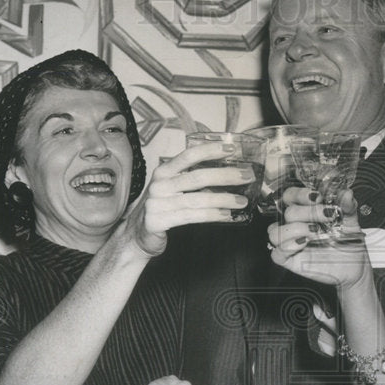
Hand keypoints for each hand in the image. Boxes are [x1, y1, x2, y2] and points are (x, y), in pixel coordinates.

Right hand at [119, 141, 252, 256]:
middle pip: (197, 177)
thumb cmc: (161, 209)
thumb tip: (226, 174)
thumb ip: (191, 180)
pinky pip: (192, 217)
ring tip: (242, 201)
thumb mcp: (172, 189)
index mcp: (163, 172)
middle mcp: (159, 185)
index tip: (231, 149)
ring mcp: (157, 203)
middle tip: (247, 176)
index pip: (188, 155)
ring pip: (198, 199)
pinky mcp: (158, 221)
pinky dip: (212, 215)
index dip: (210, 150)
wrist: (137, 235)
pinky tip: (226, 215)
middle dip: (226, 176)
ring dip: (224, 199)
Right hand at [268, 188, 370, 289]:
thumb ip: (347, 206)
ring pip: (275, 231)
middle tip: (328, 216)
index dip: (300, 194)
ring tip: (316, 232)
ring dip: (296, 229)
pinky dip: (288, 247)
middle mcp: (295, 224)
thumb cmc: (348, 242)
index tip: (318, 197)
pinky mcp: (289, 260)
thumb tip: (346, 193)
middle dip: (308, 212)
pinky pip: (277, 253)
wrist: (355, 265)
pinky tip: (304, 243)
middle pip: (288, 212)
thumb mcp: (350, 221)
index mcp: (305, 211)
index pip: (290, 196)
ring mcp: (290, 242)